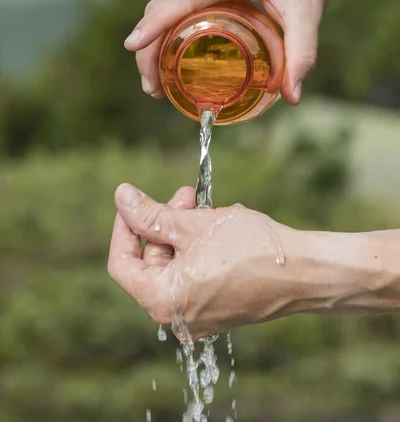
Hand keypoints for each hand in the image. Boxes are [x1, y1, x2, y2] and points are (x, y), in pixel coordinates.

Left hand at [108, 183, 311, 339]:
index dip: (124, 226)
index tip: (134, 200)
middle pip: (153, 261)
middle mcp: (177, 315)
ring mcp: (199, 314)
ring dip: (187, 230)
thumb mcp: (195, 225)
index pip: (122, 263)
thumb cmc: (252, 250)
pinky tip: (223, 225)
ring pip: (178, 263)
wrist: (306, 273)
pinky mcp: (219, 307)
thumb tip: (121, 196)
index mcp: (163, 300)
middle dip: (166, 222)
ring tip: (211, 209)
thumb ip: (151, 213)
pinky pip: (197, 272)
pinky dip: (202, 247)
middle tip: (187, 195)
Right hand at [124, 0, 359, 103]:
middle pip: (164, 4)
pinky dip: (165, 26)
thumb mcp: (309, 10)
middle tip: (151, 89)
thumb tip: (293, 97)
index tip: (134, 45)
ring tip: (155, 81)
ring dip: (153, 39)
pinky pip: (177, 0)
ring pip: (166, 2)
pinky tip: (170, 54)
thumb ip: (302, 53)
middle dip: (148, 46)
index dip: (156, 20)